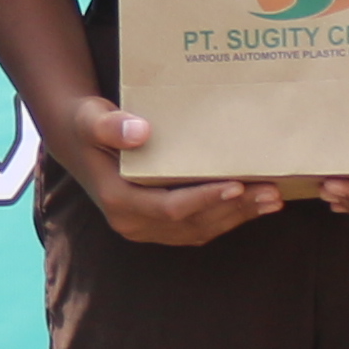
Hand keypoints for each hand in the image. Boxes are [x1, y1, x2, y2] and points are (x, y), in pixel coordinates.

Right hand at [52, 90, 281, 246]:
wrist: (76, 141)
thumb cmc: (86, 124)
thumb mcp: (91, 118)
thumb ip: (110, 125)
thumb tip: (140, 131)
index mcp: (118, 201)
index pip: (170, 208)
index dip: (206, 199)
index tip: (237, 184)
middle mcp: (132, 223)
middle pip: (192, 223)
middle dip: (234, 209)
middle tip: (271, 192)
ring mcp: (145, 228)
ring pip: (199, 230)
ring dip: (237, 216)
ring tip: (273, 198)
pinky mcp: (157, 225)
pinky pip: (197, 228)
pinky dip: (226, 217)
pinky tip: (252, 203)